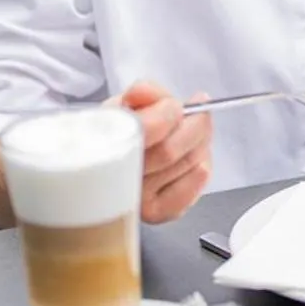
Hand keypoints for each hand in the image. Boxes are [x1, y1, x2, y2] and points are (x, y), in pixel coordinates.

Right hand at [118, 81, 213, 222]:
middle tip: (198, 112)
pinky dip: (199, 174)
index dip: (167, 113)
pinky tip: (199, 162)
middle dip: (193, 125)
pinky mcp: (155, 213)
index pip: (145, 130)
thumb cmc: (124, 129)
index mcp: (104, 143)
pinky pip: (187, 193)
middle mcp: (117, 177)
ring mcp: (135, 199)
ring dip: (201, 144)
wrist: (119, 160)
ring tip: (195, 132)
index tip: (175, 105)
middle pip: (170, 151)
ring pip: (185, 166)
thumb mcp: (129, 102)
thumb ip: (142, 92)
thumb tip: (140, 92)